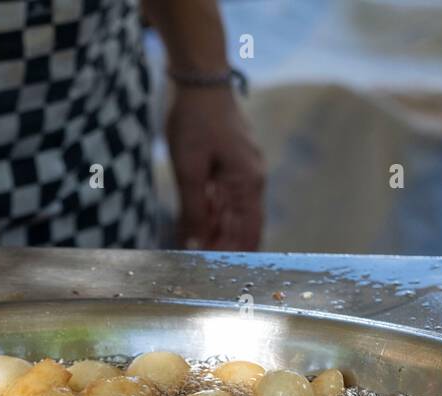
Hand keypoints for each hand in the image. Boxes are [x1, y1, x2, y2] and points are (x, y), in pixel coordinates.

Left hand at [165, 86, 265, 250]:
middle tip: (202, 264)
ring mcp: (244, 170)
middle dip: (224, 245)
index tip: (216, 270)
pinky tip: (198, 223)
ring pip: (234, 212)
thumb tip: (194, 243)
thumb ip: (194, 209)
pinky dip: (214, 211)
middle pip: (243, 225)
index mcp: (248, 183)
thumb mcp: (189, 170)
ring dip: (217, 230)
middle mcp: (253, 179)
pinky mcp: (232, 162)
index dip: (234, 254)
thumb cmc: (195, 122)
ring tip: (196, 248)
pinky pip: (227, 195)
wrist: (200, 79)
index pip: (249, 232)